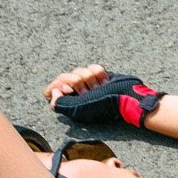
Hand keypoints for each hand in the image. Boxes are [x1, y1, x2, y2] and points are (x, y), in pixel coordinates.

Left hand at [46, 65, 164, 127]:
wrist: (126, 98)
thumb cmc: (104, 106)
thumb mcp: (77, 110)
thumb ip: (59, 103)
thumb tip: (55, 91)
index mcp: (69, 102)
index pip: (51, 91)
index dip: (57, 87)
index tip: (69, 90)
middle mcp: (76, 93)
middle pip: (64, 77)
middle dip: (77, 81)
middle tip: (88, 91)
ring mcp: (88, 84)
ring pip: (79, 70)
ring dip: (91, 78)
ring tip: (99, 88)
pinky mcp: (99, 76)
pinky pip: (93, 67)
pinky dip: (100, 74)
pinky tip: (106, 82)